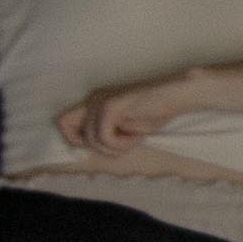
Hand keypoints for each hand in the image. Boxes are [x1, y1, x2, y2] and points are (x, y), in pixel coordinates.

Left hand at [54, 69, 211, 154]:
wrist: (178, 93)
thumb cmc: (157, 110)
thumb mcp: (126, 126)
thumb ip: (107, 133)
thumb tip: (94, 147)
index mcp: (94, 102)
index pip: (64, 123)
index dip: (78, 140)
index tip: (106, 144)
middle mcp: (92, 99)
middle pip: (69, 130)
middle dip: (94, 146)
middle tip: (119, 144)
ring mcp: (100, 101)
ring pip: (92, 140)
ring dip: (115, 148)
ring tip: (135, 139)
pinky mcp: (111, 105)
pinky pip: (104, 137)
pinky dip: (121, 144)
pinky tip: (138, 137)